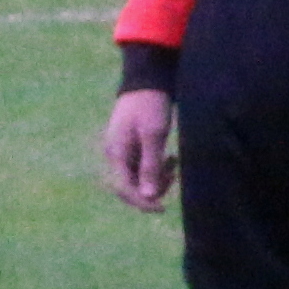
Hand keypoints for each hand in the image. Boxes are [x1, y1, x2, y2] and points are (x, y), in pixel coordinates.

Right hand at [102, 88, 176, 212]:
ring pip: (137, 177)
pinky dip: (155, 167)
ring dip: (156, 178)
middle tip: (173, 176)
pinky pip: (140, 166)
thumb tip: (149, 197)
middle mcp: (115, 154)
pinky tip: (169, 158)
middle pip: (129, 186)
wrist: (146, 79)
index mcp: (116, 153)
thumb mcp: (154, 136)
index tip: (163, 208)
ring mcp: (121, 150)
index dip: (142, 202)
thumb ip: (150, 167)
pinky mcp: (129, 145)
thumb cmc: (151, 106)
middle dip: (152, 189)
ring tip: (174, 163)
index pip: (124, 189)